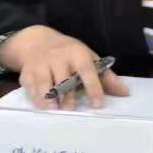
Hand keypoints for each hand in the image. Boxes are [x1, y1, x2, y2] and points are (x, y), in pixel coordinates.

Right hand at [0, 25, 128, 109]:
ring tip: (55, 111)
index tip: (98, 105)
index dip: (93, 87)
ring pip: (45, 84)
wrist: (37, 41)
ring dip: (49, 99)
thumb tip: (125, 93)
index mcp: (77, 53)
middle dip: (68, 96)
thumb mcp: (88, 58)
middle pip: (64, 80)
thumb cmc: (69, 53)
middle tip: (72, 111)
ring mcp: (41, 65)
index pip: (87, 70)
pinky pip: (30, 88)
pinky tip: (41, 108)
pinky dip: (35, 99)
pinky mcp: (26, 73)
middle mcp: (58, 58)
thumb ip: (106, 77)